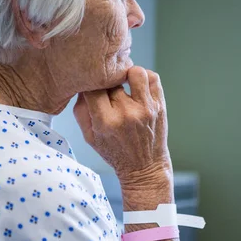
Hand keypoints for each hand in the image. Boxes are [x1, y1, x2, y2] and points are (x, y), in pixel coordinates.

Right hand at [73, 66, 171, 182]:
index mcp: (105, 122)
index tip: (92, 86)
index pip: (92, 88)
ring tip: (124, 83)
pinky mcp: (159, 106)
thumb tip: (83, 85)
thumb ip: (81, 110)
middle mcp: (126, 113)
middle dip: (107, 83)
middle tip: (107, 90)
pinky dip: (144, 78)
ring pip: (134, 72)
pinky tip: (137, 87)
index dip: (90, 84)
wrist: (144, 168)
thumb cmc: (114, 152)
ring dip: (127, 75)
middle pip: (112, 81)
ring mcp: (145, 108)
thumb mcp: (89, 137)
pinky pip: (152, 78)